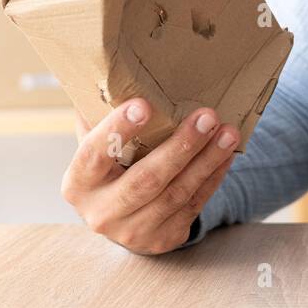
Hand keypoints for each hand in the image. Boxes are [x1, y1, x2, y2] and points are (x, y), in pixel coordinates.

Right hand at [61, 98, 238, 254]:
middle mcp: (101, 212)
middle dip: (181, 147)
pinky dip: (213, 177)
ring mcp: (133, 231)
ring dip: (207, 161)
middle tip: (207, 116)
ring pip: (176, 194)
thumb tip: (108, 68)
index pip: (94, 154)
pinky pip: (194, 204)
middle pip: (145, 180)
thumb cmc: (111, 166)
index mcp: (78, 183)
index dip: (117, 130)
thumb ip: (99, 113)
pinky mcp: (163, 238)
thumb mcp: (98, 144)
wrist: (121, 216)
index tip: (144, 105)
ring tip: (228, 132)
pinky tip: (227, 154)